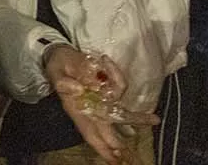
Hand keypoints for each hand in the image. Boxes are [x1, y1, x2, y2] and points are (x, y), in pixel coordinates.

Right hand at [44, 46, 157, 164]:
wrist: (60, 53)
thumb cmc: (57, 65)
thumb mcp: (54, 71)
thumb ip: (62, 82)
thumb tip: (78, 90)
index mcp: (76, 110)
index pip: (90, 133)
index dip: (102, 148)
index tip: (114, 160)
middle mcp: (91, 109)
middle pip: (109, 131)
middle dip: (120, 144)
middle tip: (132, 156)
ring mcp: (101, 99)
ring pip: (121, 113)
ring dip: (137, 118)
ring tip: (153, 119)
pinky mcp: (107, 88)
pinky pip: (117, 86)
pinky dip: (115, 75)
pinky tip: (105, 60)